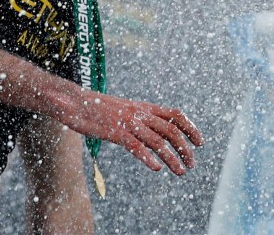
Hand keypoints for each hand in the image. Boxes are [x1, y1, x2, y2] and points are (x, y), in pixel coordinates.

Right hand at [58, 91, 202, 175]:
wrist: (73, 101)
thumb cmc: (97, 108)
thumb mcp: (122, 110)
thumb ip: (137, 119)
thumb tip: (151, 132)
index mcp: (142, 107)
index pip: (174, 114)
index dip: (190, 127)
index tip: (200, 142)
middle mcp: (139, 113)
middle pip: (170, 130)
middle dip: (185, 148)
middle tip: (191, 164)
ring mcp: (127, 122)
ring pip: (157, 141)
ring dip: (172, 158)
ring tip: (180, 171)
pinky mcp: (115, 132)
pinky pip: (136, 146)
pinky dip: (148, 157)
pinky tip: (155, 168)